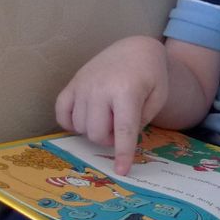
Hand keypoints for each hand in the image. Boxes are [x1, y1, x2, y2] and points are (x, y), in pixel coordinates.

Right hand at [55, 36, 169, 175]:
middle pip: (96, 133)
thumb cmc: (151, 76)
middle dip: (109, 139)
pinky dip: (71, 123)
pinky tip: (85, 118)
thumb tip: (119, 142)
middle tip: (120, 129)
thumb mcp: (158, 98)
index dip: (123, 153)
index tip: (122, 171)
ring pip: (79, 127)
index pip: (123, 130)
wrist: (135, 49)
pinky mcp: (72, 83)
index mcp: (127, 91)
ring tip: (107, 118)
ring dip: (93, 130)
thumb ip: (141, 121)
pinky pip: (61, 113)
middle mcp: (100, 88)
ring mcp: (83, 85)